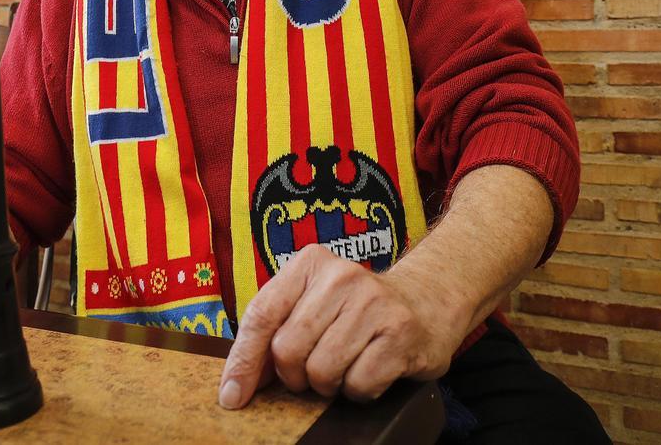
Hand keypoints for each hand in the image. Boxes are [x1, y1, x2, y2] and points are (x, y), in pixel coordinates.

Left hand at [218, 245, 464, 408]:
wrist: (427, 300)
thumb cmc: (357, 310)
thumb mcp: (313, 304)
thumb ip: (275, 332)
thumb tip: (237, 385)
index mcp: (309, 264)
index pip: (261, 315)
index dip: (243, 362)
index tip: (233, 397)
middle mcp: (341, 276)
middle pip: (288, 350)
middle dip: (296, 376)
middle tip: (315, 371)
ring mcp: (373, 303)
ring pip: (321, 372)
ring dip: (330, 385)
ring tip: (347, 366)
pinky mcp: (400, 333)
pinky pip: (358, 385)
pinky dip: (360, 391)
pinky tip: (372, 371)